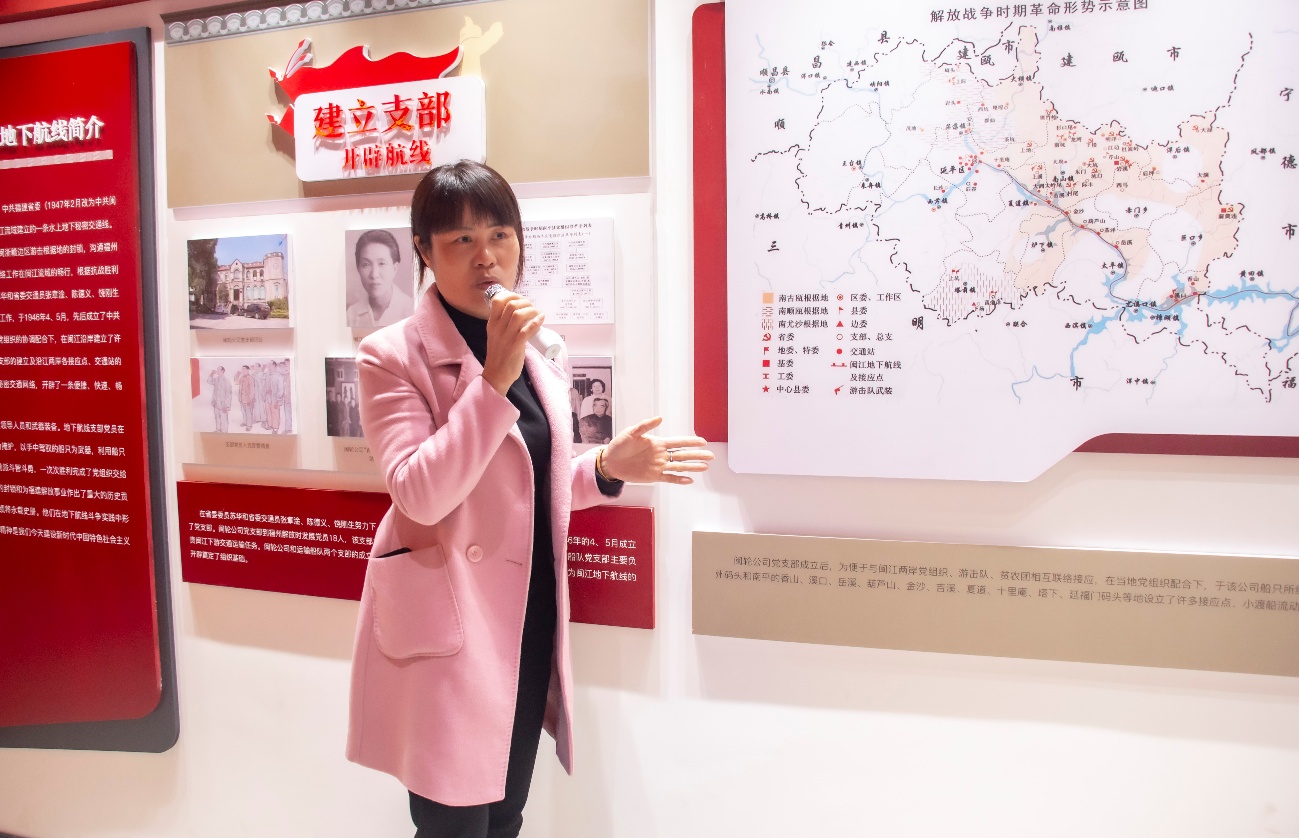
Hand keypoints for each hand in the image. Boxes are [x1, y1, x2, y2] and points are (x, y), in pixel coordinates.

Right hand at [482, 290, 543, 395]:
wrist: (496, 375)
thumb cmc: (499, 355)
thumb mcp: (496, 335)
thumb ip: (504, 325)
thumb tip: (521, 314)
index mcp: (492, 324)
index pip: (498, 300)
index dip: (511, 295)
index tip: (521, 299)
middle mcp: (498, 328)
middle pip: (511, 305)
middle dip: (525, 302)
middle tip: (532, 307)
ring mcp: (506, 337)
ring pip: (518, 315)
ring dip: (531, 311)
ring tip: (537, 313)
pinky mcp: (515, 346)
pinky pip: (526, 330)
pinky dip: (536, 322)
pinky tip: (541, 319)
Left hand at [599, 417, 713, 484]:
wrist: (610, 462)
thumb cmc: (619, 445)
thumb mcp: (631, 433)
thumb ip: (645, 426)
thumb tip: (659, 418)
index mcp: (657, 443)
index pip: (678, 442)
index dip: (690, 442)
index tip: (702, 442)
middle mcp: (661, 455)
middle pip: (682, 455)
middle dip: (697, 455)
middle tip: (710, 455)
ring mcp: (658, 466)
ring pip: (679, 466)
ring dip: (692, 467)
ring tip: (705, 467)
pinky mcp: (653, 476)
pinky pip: (669, 478)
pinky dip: (679, 479)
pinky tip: (689, 480)